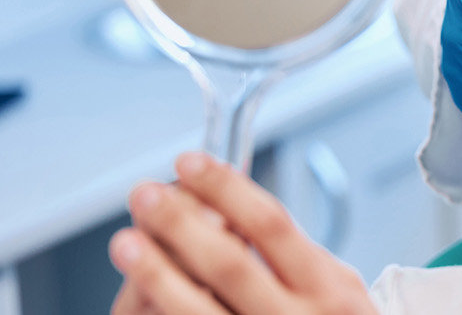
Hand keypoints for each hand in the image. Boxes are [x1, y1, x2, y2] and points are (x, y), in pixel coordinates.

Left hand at [110, 152, 374, 314]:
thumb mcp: (335, 290)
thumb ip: (289, 253)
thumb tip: (221, 207)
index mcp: (327, 290)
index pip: (270, 224)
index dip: (225, 189)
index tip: (190, 163)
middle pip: (229, 264)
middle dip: (181, 224)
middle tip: (146, 194)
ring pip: (201, 310)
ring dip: (158, 274)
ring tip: (126, 242)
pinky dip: (163, 311)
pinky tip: (140, 297)